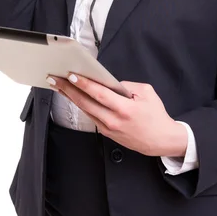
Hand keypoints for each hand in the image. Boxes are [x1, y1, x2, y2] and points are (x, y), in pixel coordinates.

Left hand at [47, 74, 187, 156]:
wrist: (162, 140)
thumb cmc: (156, 116)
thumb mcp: (146, 93)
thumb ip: (126, 85)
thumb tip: (110, 83)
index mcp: (124, 109)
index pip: (99, 94)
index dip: (84, 84)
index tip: (71, 75)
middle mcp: (113, 120)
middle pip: (85, 103)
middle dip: (68, 89)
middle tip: (55, 78)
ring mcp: (108, 128)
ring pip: (85, 110)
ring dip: (70, 97)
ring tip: (58, 85)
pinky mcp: (106, 133)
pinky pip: (90, 116)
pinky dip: (81, 105)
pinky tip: (73, 97)